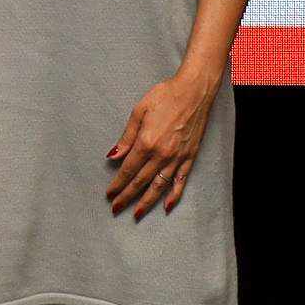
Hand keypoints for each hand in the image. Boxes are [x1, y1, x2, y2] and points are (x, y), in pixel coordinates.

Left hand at [104, 71, 220, 216]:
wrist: (194, 91)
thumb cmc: (165, 95)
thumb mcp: (139, 111)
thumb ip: (126, 137)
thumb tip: (113, 156)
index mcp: (146, 142)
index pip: (127, 170)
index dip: (117, 184)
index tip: (109, 194)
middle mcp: (162, 154)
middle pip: (140, 182)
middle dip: (127, 197)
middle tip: (116, 209)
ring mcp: (177, 158)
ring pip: (159, 186)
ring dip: (147, 202)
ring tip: (137, 214)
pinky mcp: (189, 157)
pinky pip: (180, 181)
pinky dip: (174, 195)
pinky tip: (167, 206)